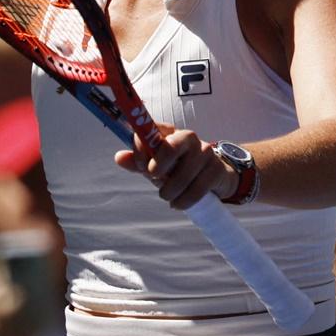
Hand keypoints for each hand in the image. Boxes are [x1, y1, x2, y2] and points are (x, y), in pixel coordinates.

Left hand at [114, 124, 235, 209]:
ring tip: (166, 195)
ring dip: (170, 190)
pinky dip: (183, 200)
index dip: (142, 149)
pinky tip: (177, 204)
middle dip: (159, 166)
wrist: (213, 176)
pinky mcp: (217, 169)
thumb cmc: (178, 168)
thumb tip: (119, 158)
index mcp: (169, 132)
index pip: (151, 131)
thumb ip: (138, 162)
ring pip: (184, 173)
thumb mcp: (156, 165)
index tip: (141, 165)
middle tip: (153, 178)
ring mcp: (205, 152)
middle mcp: (189, 137)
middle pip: (171, 147)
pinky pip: (198, 189)